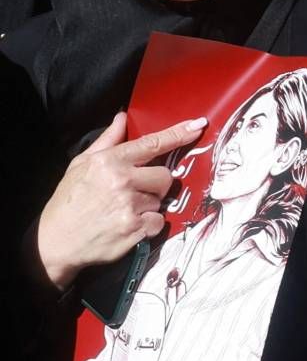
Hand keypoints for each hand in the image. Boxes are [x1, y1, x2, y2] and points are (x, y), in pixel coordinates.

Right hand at [34, 113, 207, 291]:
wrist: (55, 242)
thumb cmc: (69, 201)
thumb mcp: (80, 165)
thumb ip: (107, 141)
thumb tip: (123, 117)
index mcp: (109, 161)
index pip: (152, 144)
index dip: (178, 134)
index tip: (198, 125)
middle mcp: (122, 181)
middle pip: (165, 176)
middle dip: (155, 184)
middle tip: (133, 193)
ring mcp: (130, 205)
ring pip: (162, 200)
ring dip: (148, 206)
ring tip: (123, 211)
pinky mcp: (136, 228)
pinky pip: (159, 222)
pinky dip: (148, 226)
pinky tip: (128, 226)